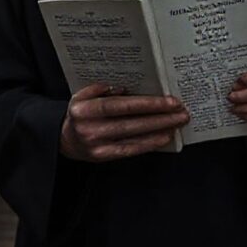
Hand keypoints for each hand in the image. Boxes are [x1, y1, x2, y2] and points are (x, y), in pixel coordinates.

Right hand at [60, 84, 189, 161]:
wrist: (63, 139)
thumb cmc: (79, 114)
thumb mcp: (82, 95)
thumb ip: (100, 89)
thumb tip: (125, 88)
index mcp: (85, 109)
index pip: (121, 105)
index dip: (148, 104)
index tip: (170, 102)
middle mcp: (90, 128)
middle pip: (132, 122)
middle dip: (160, 118)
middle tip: (182, 113)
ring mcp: (96, 145)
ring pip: (134, 137)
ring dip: (159, 131)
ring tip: (177, 125)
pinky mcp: (102, 157)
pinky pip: (130, 150)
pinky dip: (149, 144)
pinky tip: (163, 138)